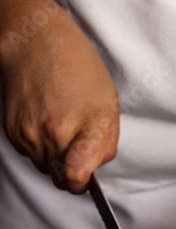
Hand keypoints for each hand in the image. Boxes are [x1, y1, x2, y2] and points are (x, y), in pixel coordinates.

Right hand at [0, 0, 118, 192]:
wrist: (37, 44)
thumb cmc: (77, 70)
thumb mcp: (109, 107)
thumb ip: (106, 145)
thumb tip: (94, 172)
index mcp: (83, 128)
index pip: (77, 177)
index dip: (83, 184)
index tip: (85, 180)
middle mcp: (53, 134)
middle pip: (61, 180)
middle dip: (71, 173)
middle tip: (78, 151)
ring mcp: (29, 134)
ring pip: (44, 169)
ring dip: (54, 160)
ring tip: (61, 130)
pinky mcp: (13, 132)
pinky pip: (30, 155)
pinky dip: (39, 147)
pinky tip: (45, 124)